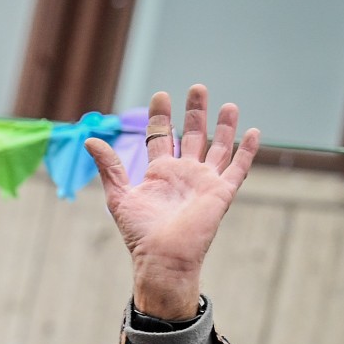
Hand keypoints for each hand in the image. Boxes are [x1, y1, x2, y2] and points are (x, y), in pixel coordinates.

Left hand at [86, 84, 257, 319]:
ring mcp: (204, 181)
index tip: (161, 95)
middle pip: (193, 135)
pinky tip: (253, 132)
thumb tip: (90, 140)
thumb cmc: (139, 232)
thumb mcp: (119, 194)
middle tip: (197, 88)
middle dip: (195, 112)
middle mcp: (184, 173)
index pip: (162, 136)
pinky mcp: (221, 192)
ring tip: (228, 105)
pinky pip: (238, 168)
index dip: (162, 116)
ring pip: (218, 147)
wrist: (162, 256)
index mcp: (160, 172)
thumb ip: (109, 166)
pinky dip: (246, 151)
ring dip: (224, 126)